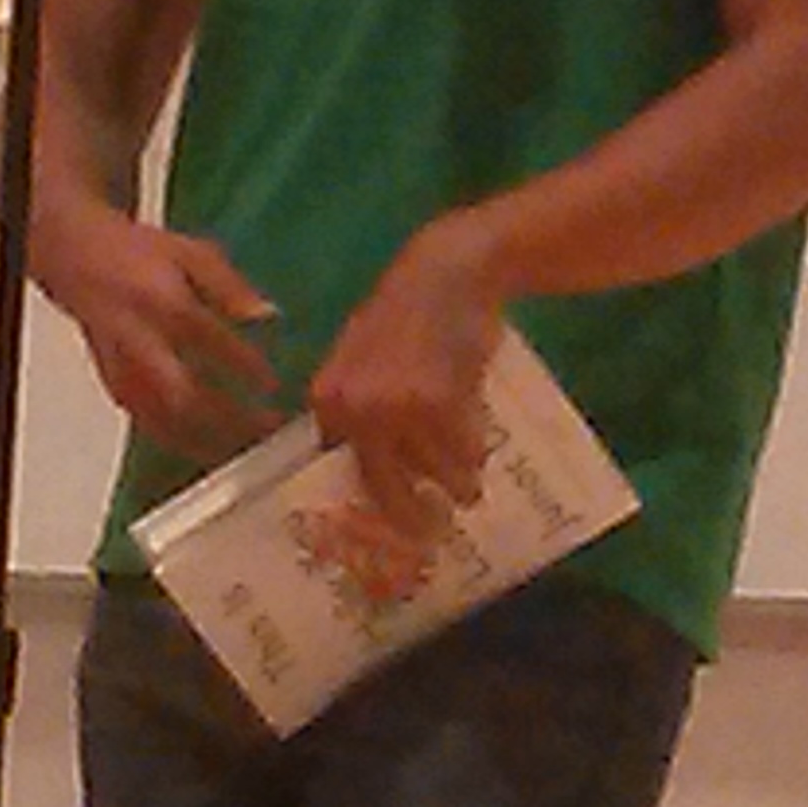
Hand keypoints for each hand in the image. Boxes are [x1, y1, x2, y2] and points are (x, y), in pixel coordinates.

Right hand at [31, 197, 279, 458]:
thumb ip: (230, 286)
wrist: (78, 262)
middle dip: (230, 418)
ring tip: (250, 445)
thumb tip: (268, 314)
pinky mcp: (116, 390)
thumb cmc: (139, 255)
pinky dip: (184, 442)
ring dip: (211, 440)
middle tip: (268, 427)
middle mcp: (142, 343)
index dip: (245, 367)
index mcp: (163, 303)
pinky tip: (212, 448)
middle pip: (186, 396)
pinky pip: (152, 427)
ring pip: (167, 422)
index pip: (211, 342)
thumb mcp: (191, 253)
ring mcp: (124, 372)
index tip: (276, 384)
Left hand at [307, 218, 504, 554]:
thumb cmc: (406, 317)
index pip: (336, 473)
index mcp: (328, 400)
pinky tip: (479, 441)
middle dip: (413, 521)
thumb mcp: (362, 359)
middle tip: (432, 535)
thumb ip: (356, 410)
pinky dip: (477, 452)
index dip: (364, 508)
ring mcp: (397, 409)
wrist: (447, 271)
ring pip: (436, 475)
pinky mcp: (440, 404)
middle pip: (385, 492)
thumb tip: (358, 469)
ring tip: (469, 488)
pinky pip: (465, 452)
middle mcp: (355, 410)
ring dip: (458, 485)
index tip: (384, 534)